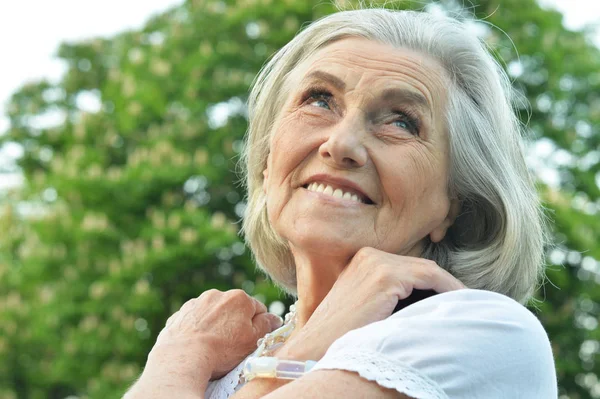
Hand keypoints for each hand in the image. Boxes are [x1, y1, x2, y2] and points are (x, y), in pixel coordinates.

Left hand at [138, 289, 282, 394]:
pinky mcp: (181, 314)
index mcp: (239, 298)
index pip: (257, 309)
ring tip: (213, 346)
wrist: (184, 356)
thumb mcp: (254, 340)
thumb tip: (274, 317)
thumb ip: (267, 325)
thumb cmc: (222, 349)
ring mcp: (196, 303)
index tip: (252, 339)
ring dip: (216, 325)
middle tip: (232, 345)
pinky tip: (198, 344)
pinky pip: (195, 320)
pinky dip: (198, 329)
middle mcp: (217, 294)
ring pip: (213, 313)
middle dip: (235, 324)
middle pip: (234, 310)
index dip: (258, 325)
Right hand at [278, 247, 464, 360]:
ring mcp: (375, 263)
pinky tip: (459, 305)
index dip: (435, 285)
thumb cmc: (340, 336)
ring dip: (450, 290)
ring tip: (468, 307)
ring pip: (428, 271)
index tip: (455, 301)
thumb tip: (429, 302)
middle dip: (445, 287)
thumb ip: (390, 297)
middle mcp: (369, 255)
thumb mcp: (366, 308)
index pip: (409, 268)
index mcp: (363, 260)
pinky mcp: (383, 276)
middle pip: (420, 267)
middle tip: (468, 305)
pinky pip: (429, 277)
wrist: (314, 349)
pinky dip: (448, 290)